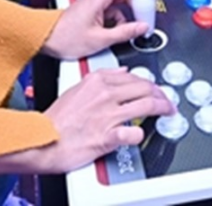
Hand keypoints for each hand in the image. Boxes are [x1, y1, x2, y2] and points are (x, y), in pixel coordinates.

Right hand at [0, 69, 174, 175]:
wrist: (43, 139)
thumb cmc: (57, 119)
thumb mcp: (77, 88)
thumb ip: (101, 79)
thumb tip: (121, 72)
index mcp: (97, 81)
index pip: (133, 76)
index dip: (148, 83)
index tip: (154, 88)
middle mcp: (105, 95)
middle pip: (145, 87)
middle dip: (161, 94)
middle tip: (166, 100)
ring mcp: (108, 115)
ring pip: (146, 105)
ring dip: (162, 108)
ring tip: (167, 112)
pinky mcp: (109, 136)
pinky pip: (134, 133)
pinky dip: (140, 134)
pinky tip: (140, 134)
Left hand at [42, 0, 162, 59]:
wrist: (46, 38)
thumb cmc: (65, 37)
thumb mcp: (100, 39)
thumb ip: (124, 32)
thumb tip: (141, 27)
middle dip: (140, 0)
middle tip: (147, 13)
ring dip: (128, 11)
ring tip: (131, 27)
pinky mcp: (92, 6)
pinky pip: (112, 6)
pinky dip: (119, 16)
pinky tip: (117, 29)